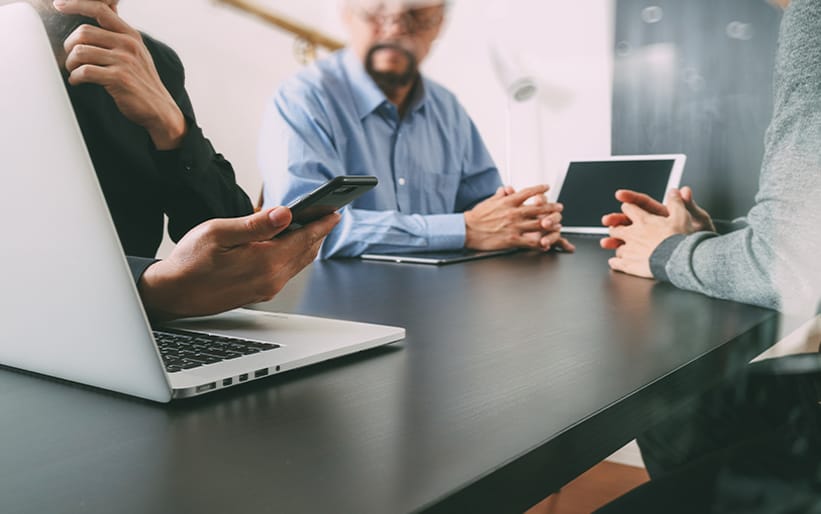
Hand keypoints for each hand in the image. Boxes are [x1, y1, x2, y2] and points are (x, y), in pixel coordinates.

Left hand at [54, 0, 186, 149]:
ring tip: (73, 71)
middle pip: (83, 32)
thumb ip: (119, 34)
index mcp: (131, 35)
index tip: (59, 5)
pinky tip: (77, 81)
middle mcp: (129, 45)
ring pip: (81, 52)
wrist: (160, 109)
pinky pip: (85, 71)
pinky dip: (75, 77)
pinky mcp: (119, 79)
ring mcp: (125, 61)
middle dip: (69, 45)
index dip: (77, 4)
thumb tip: (104, 9)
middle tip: (70, 58)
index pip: (100, 9)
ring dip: (70, 63)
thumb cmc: (142, 82)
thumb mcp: (136, 53)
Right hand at [138, 207, 340, 321]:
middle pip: (306, 252)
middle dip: (319, 233)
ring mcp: (266, 288)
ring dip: (308, 245)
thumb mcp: (219, 232)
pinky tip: (291, 244)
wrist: (171, 294)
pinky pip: (287, 271)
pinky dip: (295, 255)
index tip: (334, 212)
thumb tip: (285, 213)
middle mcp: (271, 279)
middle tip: (329, 216)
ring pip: (298, 263)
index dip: (321, 224)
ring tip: (315, 227)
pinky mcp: (260, 293)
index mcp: (265, 262)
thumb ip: (255, 224)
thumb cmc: (189, 261)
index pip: (304, 238)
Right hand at [464, 184, 574, 251]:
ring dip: (550, 224)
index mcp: (508, 202)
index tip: (547, 188)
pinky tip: (546, 243)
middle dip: (551, 207)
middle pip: (538, 208)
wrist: (467, 230)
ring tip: (557, 224)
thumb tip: (507, 189)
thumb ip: (501, 195)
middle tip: (559, 207)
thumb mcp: (489, 201)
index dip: (539, 189)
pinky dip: (540, 242)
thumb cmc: (477, 217)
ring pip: (538, 224)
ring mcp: (514, 226)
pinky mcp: (512, 239)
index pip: (528, 192)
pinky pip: (530, 241)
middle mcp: (513, 213)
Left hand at [604, 189, 704, 277]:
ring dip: (616, 246)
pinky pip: (616, 263)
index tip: (628, 209)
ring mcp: (629, 250)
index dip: (628, 208)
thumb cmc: (679, 239)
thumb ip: (676, 203)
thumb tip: (675, 191)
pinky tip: (614, 262)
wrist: (678, 260)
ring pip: (616, 246)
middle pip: (616, 228)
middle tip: (617, 229)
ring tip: (619, 247)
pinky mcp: (629, 265)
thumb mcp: (681, 216)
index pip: (628, 208)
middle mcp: (632, 234)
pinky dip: (614, 262)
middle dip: (616, 227)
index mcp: (643, 220)